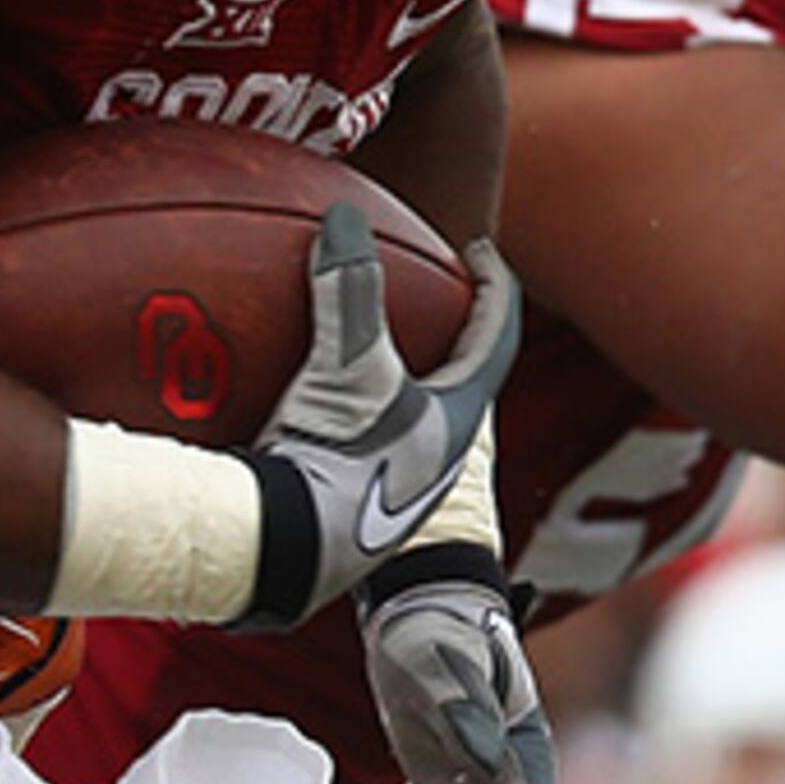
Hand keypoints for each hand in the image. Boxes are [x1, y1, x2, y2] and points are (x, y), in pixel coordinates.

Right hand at [238, 205, 521, 628]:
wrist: (287, 566)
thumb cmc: (338, 470)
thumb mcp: (348, 373)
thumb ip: (349, 292)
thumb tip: (346, 216)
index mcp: (459, 421)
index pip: (497, 338)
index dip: (494, 287)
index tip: (477, 250)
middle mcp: (436, 455)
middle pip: (457, 376)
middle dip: (444, 330)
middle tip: (423, 288)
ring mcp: (393, 482)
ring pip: (406, 408)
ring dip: (390, 368)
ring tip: (358, 330)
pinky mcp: (347, 499)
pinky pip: (354, 432)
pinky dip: (335, 398)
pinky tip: (290, 387)